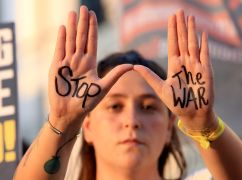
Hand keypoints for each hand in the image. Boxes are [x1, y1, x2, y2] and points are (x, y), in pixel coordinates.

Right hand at [48, 6, 132, 126]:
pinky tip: (63, 28)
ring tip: (73, 13)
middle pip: (81, 38)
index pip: (92, 42)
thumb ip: (116, 74)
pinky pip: (59, 50)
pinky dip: (61, 39)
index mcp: (90, 64)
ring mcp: (68, 63)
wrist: (70, 112)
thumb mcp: (103, 87)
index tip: (93, 15)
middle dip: (82, 23)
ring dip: (71, 27)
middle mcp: (79, 60)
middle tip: (84, 8)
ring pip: (70, 41)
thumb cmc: (87, 102)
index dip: (92, 29)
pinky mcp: (57, 67)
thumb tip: (132, 65)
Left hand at [134, 10, 214, 128]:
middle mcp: (185, 63)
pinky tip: (203, 33)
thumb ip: (150, 76)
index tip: (171, 18)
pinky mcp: (206, 71)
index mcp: (174, 66)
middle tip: (179, 10)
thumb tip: (135, 66)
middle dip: (181, 26)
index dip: (172, 31)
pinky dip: (204, 44)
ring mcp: (196, 66)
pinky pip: (205, 55)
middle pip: (182, 40)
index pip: (173, 44)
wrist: (192, 114)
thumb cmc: (177, 103)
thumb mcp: (161, 88)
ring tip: (190, 17)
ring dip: (192, 30)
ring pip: (193, 44)